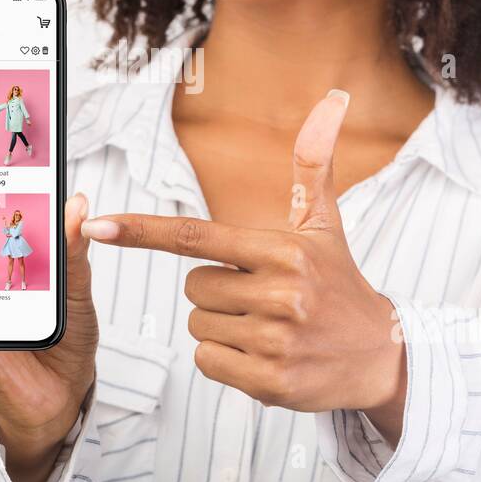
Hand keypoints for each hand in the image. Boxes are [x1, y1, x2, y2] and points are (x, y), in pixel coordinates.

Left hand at [79, 90, 405, 420]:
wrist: (382, 356)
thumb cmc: (341, 285)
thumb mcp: (325, 224)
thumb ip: (313, 164)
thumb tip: (333, 99)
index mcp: (283, 250)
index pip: (195, 236)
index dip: (142, 231)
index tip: (99, 226)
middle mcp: (279, 292)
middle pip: (193, 288)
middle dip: (217, 293)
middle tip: (263, 298)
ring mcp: (275, 339)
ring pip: (198, 326)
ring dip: (222, 328)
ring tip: (269, 327)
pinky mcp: (270, 382)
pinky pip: (207, 362)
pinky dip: (227, 362)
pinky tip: (265, 356)